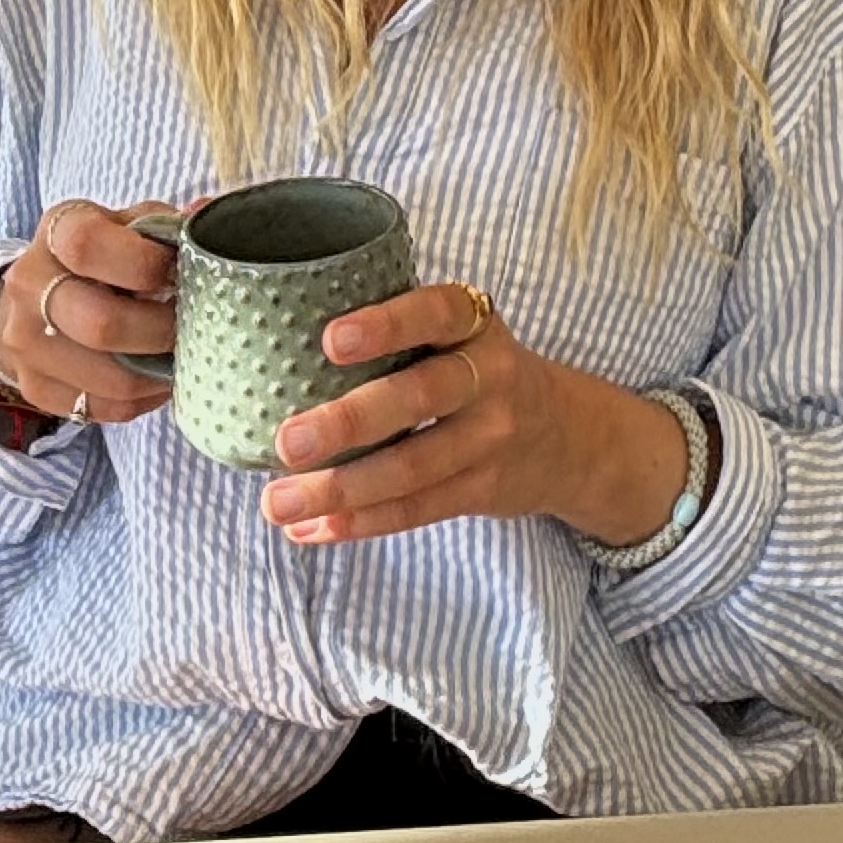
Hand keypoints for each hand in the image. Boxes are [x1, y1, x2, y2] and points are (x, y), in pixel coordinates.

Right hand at [0, 198, 180, 429]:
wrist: (36, 295)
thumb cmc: (100, 255)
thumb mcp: (126, 225)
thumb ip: (166, 226)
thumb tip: (208, 217)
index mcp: (56, 232)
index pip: (87, 247)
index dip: (143, 264)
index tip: (176, 272)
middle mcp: (29, 284)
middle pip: (102, 325)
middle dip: (161, 331)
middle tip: (189, 326)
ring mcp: (24, 340)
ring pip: (109, 377)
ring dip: (158, 372)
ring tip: (181, 355)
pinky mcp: (34, 385)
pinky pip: (102, 407)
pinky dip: (142, 399)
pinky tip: (156, 377)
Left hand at [260, 287, 690, 548]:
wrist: (565, 434)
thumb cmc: (475, 369)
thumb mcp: (459, 332)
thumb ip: (397, 328)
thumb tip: (277, 340)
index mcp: (475, 324)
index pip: (437, 313)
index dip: (386, 324)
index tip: (330, 340)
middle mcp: (490, 378)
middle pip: (419, 398)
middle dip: (349, 423)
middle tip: (286, 441)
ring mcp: (490, 440)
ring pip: (412, 469)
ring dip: (340, 490)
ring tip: (277, 502)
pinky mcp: (481, 491)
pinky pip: (416, 511)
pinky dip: (359, 523)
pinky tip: (311, 529)